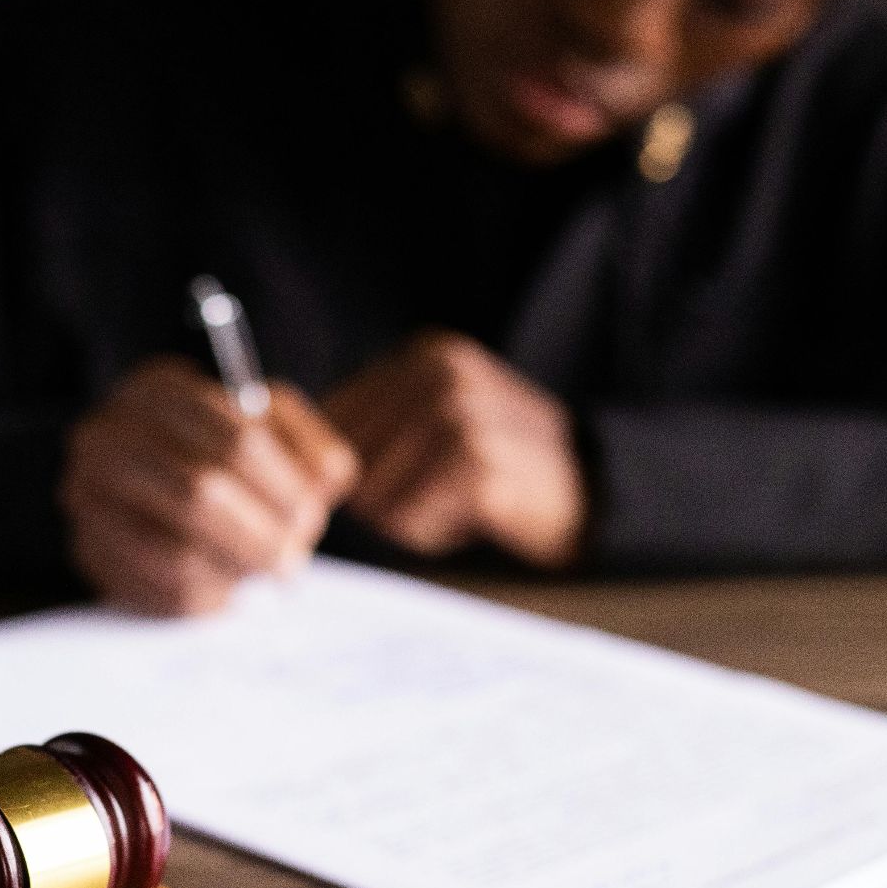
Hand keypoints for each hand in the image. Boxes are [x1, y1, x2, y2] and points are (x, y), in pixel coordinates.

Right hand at [61, 358, 358, 615]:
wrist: (151, 486)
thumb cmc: (224, 454)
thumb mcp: (273, 429)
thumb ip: (309, 446)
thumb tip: (324, 481)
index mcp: (156, 390)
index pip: (236, 439)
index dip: (283, 486)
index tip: (310, 515)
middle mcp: (106, 436)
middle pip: (200, 493)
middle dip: (261, 535)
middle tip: (293, 561)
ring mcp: (87, 495)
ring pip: (177, 553)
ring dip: (236, 571)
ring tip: (262, 573)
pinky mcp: (89, 551)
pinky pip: (159, 591)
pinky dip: (208, 597)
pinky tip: (227, 587)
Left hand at [324, 331, 586, 568]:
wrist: (592, 492)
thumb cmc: (500, 466)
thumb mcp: (441, 420)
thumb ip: (376, 425)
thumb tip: (294, 460)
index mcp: (426, 355)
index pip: (334, 416)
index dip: (344, 466)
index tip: (377, 484)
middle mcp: (440, 373)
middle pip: (348, 457)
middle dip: (376, 494)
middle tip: (429, 498)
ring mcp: (461, 413)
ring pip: (374, 491)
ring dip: (404, 516)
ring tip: (453, 504)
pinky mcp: (477, 463)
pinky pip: (409, 518)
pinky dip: (430, 532)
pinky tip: (469, 518)